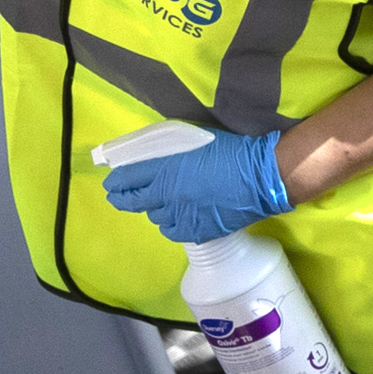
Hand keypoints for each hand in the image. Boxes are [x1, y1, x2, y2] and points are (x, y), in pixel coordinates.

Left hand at [103, 128, 291, 244]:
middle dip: (122, 199)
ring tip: (164, 204)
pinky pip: (173, 231)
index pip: (129, 177)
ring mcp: (181, 215)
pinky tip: (178, 219)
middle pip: (134, 201)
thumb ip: (173, 151)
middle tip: (118, 197)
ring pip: (155, 217)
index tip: (112, 183)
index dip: (116, 181)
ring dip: (156, 209)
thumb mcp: (197, 142)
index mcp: (166, 168)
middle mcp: (167, 194)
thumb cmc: (232, 153)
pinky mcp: (195, 231)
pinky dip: (172, 225)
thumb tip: (158, 157)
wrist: (260, 179)